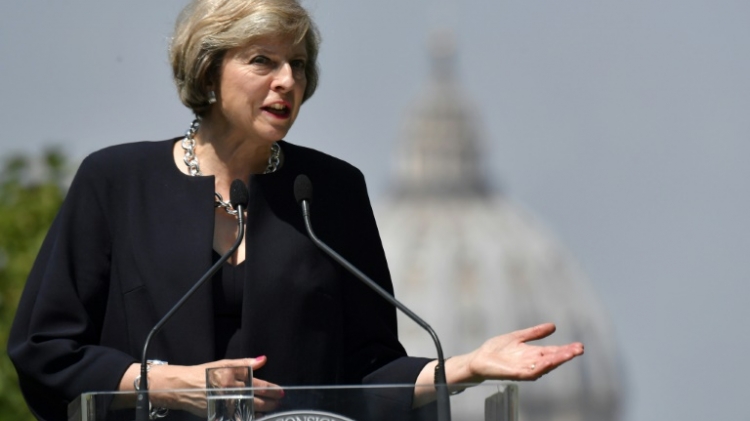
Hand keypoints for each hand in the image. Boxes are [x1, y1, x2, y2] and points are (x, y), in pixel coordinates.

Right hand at [149, 356, 282, 416]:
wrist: (183, 387)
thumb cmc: (204, 373)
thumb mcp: (224, 364)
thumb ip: (245, 363)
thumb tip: (263, 360)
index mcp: (232, 377)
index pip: (258, 385)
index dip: (271, 389)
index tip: (280, 391)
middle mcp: (229, 392)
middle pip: (256, 399)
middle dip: (270, 402)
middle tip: (279, 402)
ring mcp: (225, 405)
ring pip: (249, 411)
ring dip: (263, 411)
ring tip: (271, 410)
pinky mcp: (220, 414)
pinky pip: (238, 418)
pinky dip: (249, 418)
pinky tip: (256, 417)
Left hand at [465, 323, 583, 380]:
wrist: (479, 359)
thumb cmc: (496, 350)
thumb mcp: (518, 337)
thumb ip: (534, 333)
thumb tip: (553, 326)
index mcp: (533, 354)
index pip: (553, 352)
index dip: (566, 349)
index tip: (579, 346)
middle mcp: (531, 362)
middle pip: (552, 359)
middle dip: (566, 355)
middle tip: (579, 349)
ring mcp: (524, 368)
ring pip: (544, 366)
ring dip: (557, 361)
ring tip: (568, 354)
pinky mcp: (515, 373)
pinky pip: (530, 372)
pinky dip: (540, 368)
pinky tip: (548, 363)